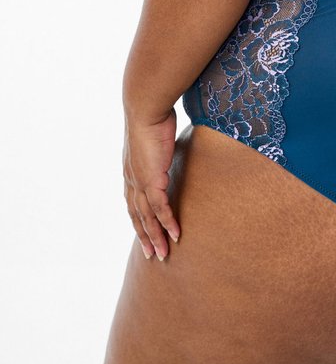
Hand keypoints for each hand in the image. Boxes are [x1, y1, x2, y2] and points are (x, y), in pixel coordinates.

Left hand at [122, 107, 180, 260]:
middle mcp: (131, 180)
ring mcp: (140, 182)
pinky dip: (167, 223)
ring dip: (155, 237)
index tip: (144, 232)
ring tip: (163, 254)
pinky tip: (176, 234)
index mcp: (130, 171)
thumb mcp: (154, 135)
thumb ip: (159, 145)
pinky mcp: (152, 180)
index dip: (138, 219)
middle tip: (152, 254)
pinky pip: (161, 208)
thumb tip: (168, 140)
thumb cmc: (153, 115)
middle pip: (137, 216)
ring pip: (147, 218)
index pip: (133, 201)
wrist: (145, 108)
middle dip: (144, 236)